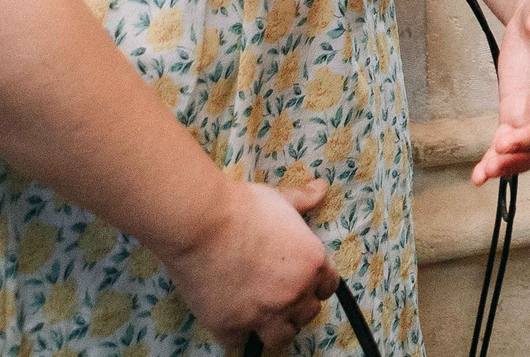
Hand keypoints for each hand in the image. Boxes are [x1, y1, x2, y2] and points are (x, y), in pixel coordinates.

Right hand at [161, 175, 338, 349]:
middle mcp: (293, 293)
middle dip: (296, 304)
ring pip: (281, 336)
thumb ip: (303, 200)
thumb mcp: (280, 199)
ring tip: (261, 312)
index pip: (328, 287)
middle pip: (307, 313)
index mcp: (311, 263)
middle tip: (278, 293)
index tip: (302, 280)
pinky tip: (229, 315)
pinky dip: (236, 331)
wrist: (202, 222)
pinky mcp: (231, 327)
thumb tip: (321, 187)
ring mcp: (263, 314)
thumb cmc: (242, 206)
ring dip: (274, 326)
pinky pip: (240, 341)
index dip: (315, 283)